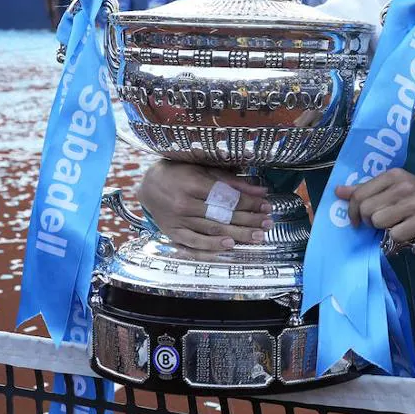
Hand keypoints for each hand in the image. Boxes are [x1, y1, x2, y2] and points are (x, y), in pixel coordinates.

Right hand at [136, 161, 271, 250]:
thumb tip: (259, 190)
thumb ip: (231, 180)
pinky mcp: (173, 233)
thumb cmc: (178, 172)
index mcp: (192, 184)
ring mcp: (178, 221)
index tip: (266, 205)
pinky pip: (194, 243)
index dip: (249, 202)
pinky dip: (212, 245)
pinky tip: (229, 245)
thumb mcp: (203, 168)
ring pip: (212, 229)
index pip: (227, 197)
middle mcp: (184, 203)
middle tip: (268, 224)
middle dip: (248, 220)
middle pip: (223, 215)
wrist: (147, 185)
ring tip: (257, 236)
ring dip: (238, 234)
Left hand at [335, 168, 414, 246]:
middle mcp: (404, 185)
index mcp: (394, 175)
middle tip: (380, 224)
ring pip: (379, 222)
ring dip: (383, 230)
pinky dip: (396, 239)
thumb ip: (366, 190)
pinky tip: (405, 233)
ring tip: (394, 227)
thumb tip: (338, 191)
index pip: (359, 194)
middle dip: (369, 222)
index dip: (353, 211)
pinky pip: (395, 235)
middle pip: (367, 210)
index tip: (357, 221)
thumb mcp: (393, 189)